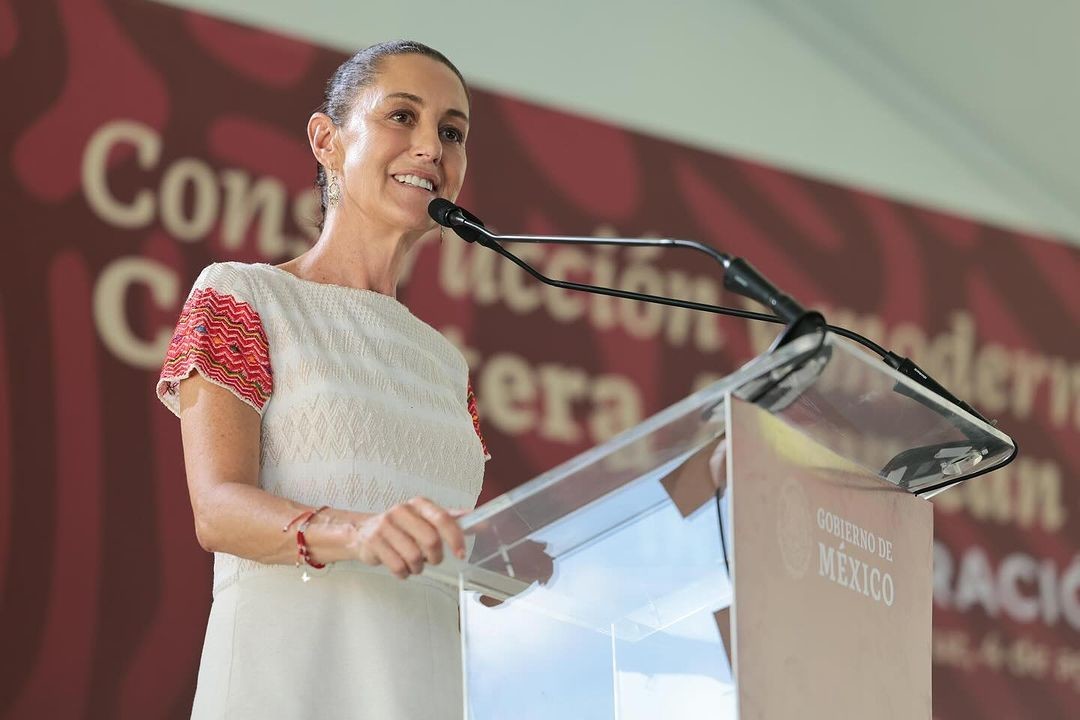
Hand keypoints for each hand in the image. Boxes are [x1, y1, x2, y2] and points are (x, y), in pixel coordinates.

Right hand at [351, 497, 466, 578]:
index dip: (455, 538)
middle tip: (432, 560)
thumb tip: (480, 520)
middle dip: (435, 557)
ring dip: (418, 567)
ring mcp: (385, 526)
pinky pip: (397, 566)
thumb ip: (452, 520)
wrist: (364, 531)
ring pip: (413, 557)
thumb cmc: (403, 527)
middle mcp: (401, 511)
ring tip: (414, 564)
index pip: (443, 518)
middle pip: (430, 540)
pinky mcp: (373, 542)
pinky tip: (401, 567)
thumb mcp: (426, 519)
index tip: (461, 553)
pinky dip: (404, 573)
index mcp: (420, 505)